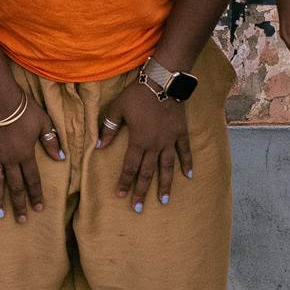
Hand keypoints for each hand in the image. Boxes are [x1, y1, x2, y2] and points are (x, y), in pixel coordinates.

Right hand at [0, 80, 60, 221]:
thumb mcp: (43, 123)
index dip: (36, 194)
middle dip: (20, 204)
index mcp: (26, 154)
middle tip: (22, 220)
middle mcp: (10, 159)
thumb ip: (51, 141)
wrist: (0, 98)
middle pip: (16, 186)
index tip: (39, 208)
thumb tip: (61, 158)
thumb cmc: (24, 109)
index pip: (33, 179)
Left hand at [100, 76, 193, 208]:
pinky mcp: (181, 133)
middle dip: (141, 191)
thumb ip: (109, 128)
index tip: (121, 196)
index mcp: (138, 141)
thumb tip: (100, 146)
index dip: (124, 182)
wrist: (162, 82)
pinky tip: (189, 175)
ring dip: (164, 185)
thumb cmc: (137, 95)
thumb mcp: (118, 109)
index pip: (129, 167)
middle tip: (138, 208)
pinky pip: (184, 151)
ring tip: (164, 200)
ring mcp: (169, 140)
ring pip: (167, 167)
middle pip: (147, 173)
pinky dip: (187, 163)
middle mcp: (154, 145)